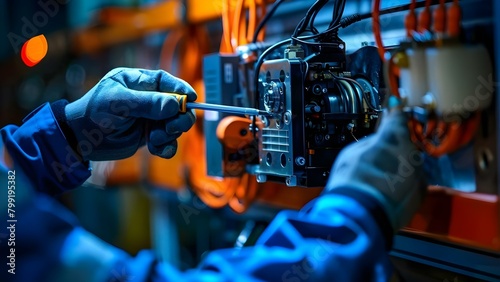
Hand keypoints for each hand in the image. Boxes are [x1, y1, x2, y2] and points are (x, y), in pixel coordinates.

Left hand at [64, 68, 196, 160]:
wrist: (80, 139)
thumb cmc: (94, 112)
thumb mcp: (119, 103)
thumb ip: (147, 103)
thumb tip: (175, 105)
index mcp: (139, 82)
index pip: (167, 82)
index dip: (181, 90)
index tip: (192, 99)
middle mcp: (148, 99)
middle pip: (178, 106)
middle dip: (179, 118)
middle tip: (169, 128)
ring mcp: (150, 118)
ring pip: (175, 125)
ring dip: (169, 134)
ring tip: (154, 139)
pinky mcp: (149, 136)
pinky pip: (168, 142)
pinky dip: (166, 147)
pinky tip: (155, 149)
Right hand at [325, 107, 426, 230]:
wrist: (361, 214)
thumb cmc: (352, 181)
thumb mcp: (352, 152)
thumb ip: (371, 140)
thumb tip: (379, 138)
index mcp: (394, 137)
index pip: (399, 118)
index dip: (397, 111)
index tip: (398, 105)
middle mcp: (412, 152)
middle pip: (405, 143)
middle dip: (395, 146)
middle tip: (378, 154)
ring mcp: (418, 174)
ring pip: (410, 163)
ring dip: (398, 166)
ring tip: (378, 176)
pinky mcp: (420, 193)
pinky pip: (412, 181)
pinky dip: (402, 183)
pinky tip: (386, 188)